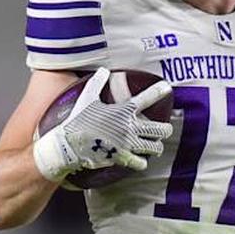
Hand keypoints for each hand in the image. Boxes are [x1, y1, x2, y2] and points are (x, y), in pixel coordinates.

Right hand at [33, 67, 172, 181]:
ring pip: (155, 148)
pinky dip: (142, 162)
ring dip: (156, 147)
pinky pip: (142, 163)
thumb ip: (97, 83)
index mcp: (123, 111)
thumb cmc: (76, 121)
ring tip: (154, 146)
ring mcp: (127, 144)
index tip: (167, 87)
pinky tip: (140, 159)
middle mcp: (129, 127)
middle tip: (164, 130)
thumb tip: (103, 70)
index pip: (147, 98)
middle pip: (161, 129)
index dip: (159, 91)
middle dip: (166, 129)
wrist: (67, 145)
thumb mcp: (86, 99)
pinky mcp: (122, 158)